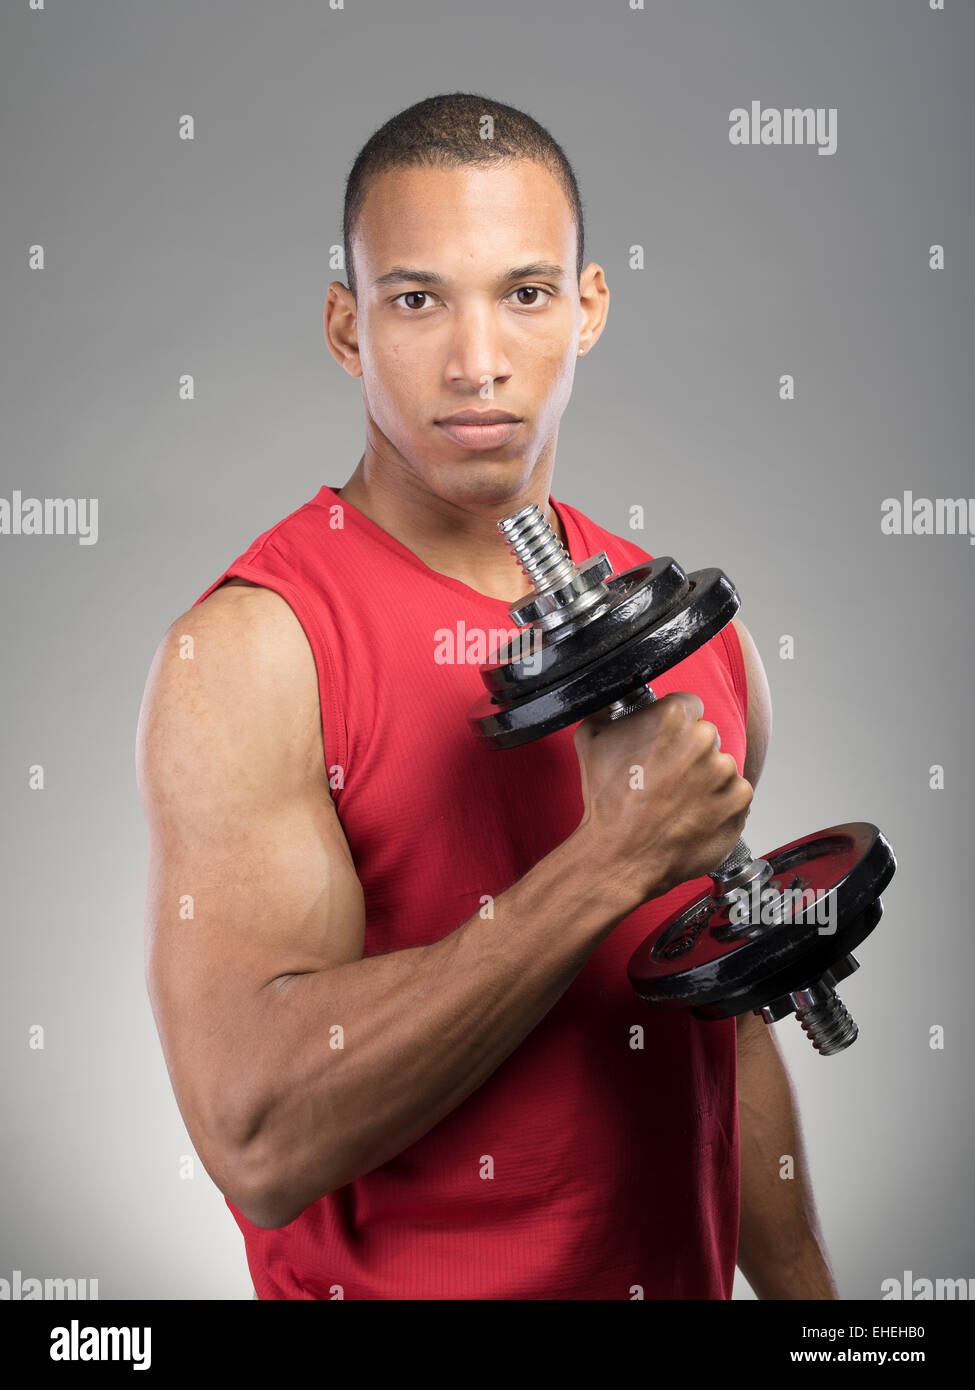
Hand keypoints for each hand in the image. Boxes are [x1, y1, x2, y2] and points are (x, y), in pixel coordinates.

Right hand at [571, 691, 752, 906]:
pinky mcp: (739, 802)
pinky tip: (692, 815)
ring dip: (705, 780)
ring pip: (720, 766)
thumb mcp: (589, 741)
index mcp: (672, 717)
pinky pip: (734, 795)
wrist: (621, 856)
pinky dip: (719, 804)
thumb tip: (611, 704)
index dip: (674, 727)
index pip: (688, 706)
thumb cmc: (607, 803)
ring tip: (677, 802)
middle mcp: (703, 739)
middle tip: (667, 778)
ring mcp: (724, 772)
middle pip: (705, 737)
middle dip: (689, 754)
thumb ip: (606, 712)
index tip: (666, 744)